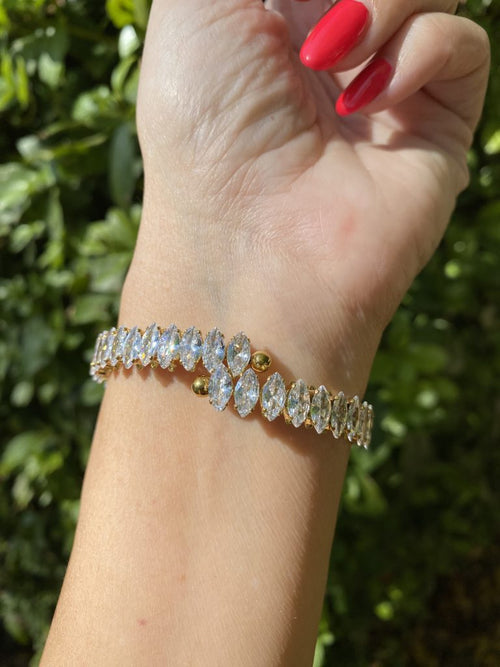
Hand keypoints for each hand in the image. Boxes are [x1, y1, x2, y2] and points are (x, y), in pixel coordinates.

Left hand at [126, 0, 489, 392]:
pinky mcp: (436, 123)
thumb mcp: (196, 8)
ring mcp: (388, 83)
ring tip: (331, 57)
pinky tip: (368, 97)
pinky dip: (421, 49)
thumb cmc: (205, 130)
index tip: (291, 0)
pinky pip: (461, 43)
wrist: (250, 246)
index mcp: (273, 18)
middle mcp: (332, 45)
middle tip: (317, 21)